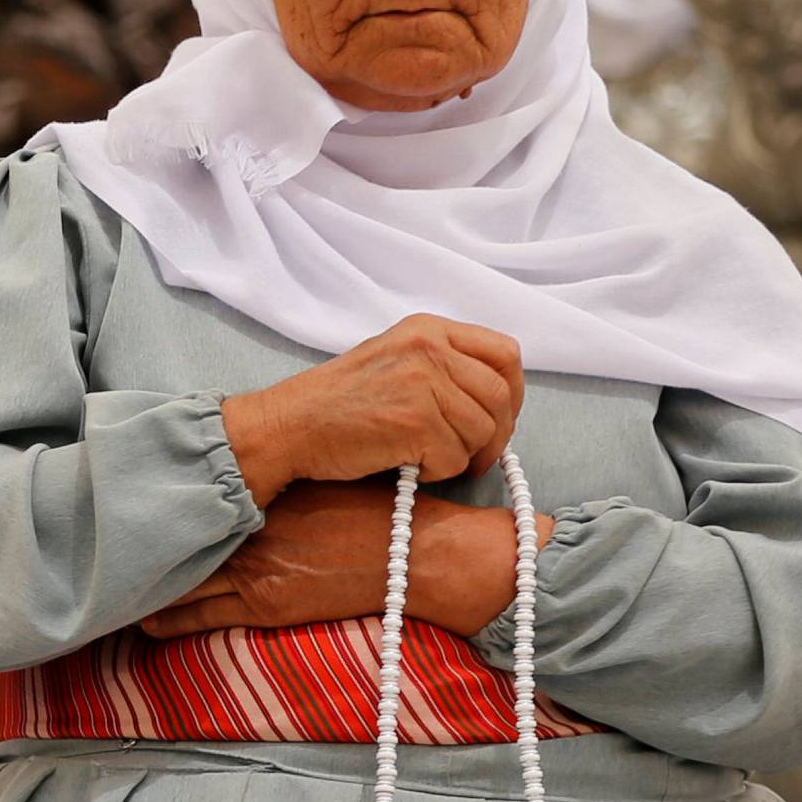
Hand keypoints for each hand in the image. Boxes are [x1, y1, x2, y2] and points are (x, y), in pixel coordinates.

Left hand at [140, 480, 556, 640]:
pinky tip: (144, 618)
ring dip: (146, 584)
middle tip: (101, 549)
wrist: (419, 557)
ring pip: (175, 579)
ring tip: (112, 588)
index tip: (130, 498)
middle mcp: (251, 525)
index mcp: (267, 490)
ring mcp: (254, 569)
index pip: (195, 495)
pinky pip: (195, 617)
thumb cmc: (385, 513)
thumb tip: (253, 476)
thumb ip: (287, 485)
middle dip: (141, 544)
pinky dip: (166, 617)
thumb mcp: (331, 480)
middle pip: (175, 537)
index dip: (162, 500)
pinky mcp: (265, 606)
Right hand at [220, 314, 523, 503]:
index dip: (512, 393)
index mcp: (429, 328)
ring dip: (462, 455)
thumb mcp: (396, 359)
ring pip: (482, 430)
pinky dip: (438, 472)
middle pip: (501, 395)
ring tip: (428, 458)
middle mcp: (430, 348)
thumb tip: (497, 402)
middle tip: (475, 458)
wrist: (289, 425)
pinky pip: (455, 458)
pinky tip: (410, 465)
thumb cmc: (339, 402)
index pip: (505, 353)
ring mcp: (424, 382)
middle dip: (496, 435)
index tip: (500, 419)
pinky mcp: (416, 421)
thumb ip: (444, 366)